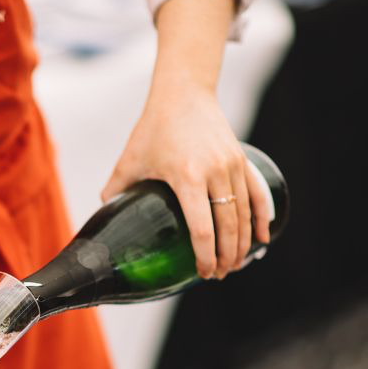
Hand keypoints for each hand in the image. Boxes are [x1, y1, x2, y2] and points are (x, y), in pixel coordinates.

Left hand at [101, 87, 269, 279]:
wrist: (184, 93)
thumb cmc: (153, 128)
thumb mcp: (130, 159)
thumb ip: (116, 189)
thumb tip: (105, 215)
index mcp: (187, 177)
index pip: (202, 227)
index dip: (205, 255)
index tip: (203, 272)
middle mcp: (214, 172)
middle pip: (227, 226)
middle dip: (225, 256)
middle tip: (218, 275)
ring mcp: (231, 165)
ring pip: (244, 213)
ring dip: (242, 242)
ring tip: (235, 264)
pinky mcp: (242, 159)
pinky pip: (257, 193)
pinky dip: (261, 217)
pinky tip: (262, 238)